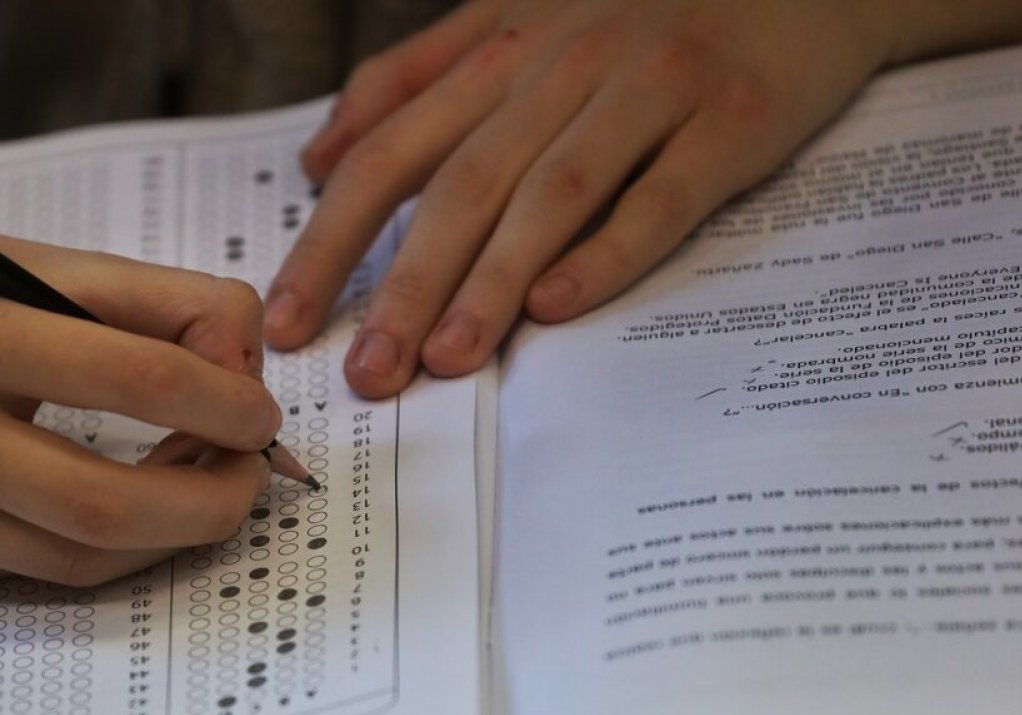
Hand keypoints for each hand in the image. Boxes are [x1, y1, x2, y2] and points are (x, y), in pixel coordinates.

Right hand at [0, 216, 279, 585]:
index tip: (260, 413)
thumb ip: (155, 302)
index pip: (134, 376)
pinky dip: (104, 548)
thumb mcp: (36, 263)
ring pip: (76, 557)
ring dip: (167, 534)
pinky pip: (34, 570)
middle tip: (250, 476)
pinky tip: (131, 509)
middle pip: (104, 502)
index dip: (224, 402)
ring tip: (200, 486)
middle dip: (207, 500)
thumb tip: (246, 367)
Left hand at [264, 0, 897, 396]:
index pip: (391, 155)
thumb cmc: (639, 9)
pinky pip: (661, 194)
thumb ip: (410, 81)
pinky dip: (609, 251)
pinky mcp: (732, 121)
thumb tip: (320, 158)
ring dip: (492, 282)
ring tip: (446, 363)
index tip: (289, 320)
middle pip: (462, 186)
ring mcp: (648, 91)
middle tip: (367, 372)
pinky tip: (560, 308)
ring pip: (551, 194)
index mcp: (499, 52)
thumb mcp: (510, 18)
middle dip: (403, 285)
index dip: (332, 240)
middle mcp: (562, 69)